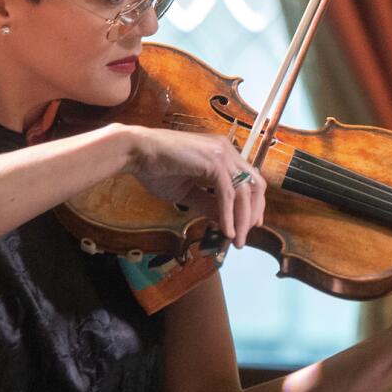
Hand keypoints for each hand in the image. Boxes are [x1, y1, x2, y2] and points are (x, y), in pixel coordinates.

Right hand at [122, 125, 265, 246]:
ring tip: (236, 240)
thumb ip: (209, 204)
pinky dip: (228, 215)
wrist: (136, 152)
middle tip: (244, 237)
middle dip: (253, 213)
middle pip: (256, 185)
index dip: (254, 204)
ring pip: (244, 192)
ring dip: (242, 220)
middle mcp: (227, 150)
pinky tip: (225, 231)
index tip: (250, 225)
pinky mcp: (213, 160)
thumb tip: (226, 222)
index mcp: (223, 154)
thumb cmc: (156, 169)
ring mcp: (222, 153)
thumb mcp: (188, 192)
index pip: (250, 180)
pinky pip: (227, 194)